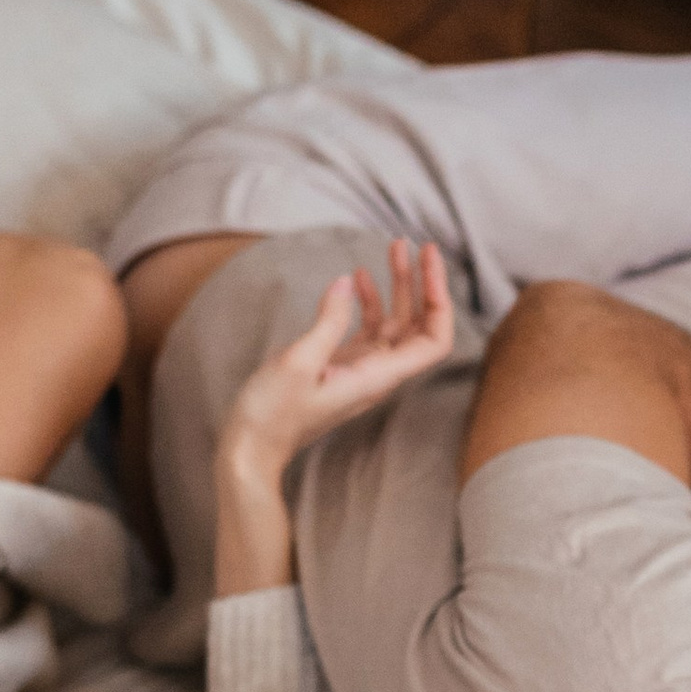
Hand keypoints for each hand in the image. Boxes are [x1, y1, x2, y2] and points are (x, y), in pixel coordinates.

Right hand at [219, 243, 455, 476]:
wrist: (251, 448)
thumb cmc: (271, 415)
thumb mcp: (297, 362)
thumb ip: (327, 322)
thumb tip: (346, 282)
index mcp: (378, 377)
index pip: (434, 340)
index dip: (439, 299)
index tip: (427, 260)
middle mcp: (378, 374)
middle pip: (419, 325)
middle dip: (421, 282)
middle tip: (411, 242)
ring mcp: (362, 369)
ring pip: (395, 323)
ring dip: (397, 286)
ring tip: (392, 247)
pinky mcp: (342, 366)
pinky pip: (369, 330)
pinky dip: (370, 302)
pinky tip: (358, 279)